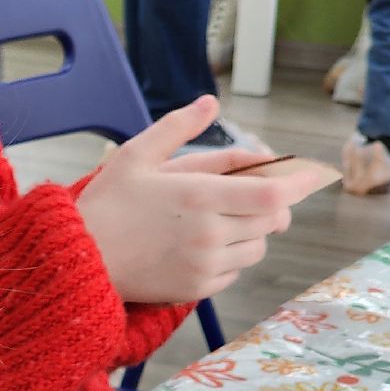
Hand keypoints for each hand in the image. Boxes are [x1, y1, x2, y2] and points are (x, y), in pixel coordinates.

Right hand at [78, 95, 324, 304]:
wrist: (76, 261)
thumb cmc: (105, 205)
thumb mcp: (134, 156)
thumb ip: (177, 128)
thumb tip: (210, 103)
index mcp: (199, 195)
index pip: (274, 194)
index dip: (301, 183)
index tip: (313, 175)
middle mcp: (209, 233)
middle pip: (273, 220)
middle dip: (272, 205)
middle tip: (253, 195)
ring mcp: (204, 264)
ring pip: (258, 247)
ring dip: (252, 231)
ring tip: (220, 221)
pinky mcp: (196, 287)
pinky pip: (235, 271)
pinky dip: (232, 257)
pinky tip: (203, 246)